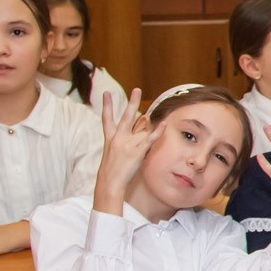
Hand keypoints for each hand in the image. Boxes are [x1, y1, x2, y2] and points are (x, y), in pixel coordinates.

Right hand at [92, 90, 153, 215]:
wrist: (110, 181)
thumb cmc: (112, 169)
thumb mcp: (112, 152)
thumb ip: (123, 140)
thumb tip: (135, 132)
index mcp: (110, 138)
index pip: (107, 118)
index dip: (107, 105)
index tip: (106, 92)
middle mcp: (118, 137)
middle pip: (126, 116)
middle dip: (132, 102)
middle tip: (137, 89)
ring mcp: (128, 143)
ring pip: (142, 129)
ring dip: (147, 128)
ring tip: (151, 120)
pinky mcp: (137, 151)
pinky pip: (150, 139)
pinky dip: (157, 131)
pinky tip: (163, 124)